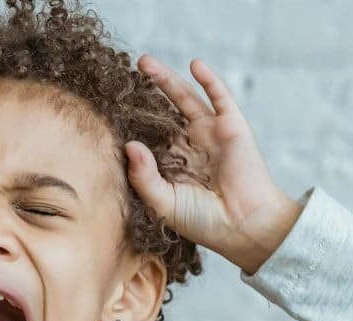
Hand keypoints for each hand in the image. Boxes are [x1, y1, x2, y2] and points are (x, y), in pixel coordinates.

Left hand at [125, 55, 302, 274]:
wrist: (244, 227)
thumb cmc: (204, 222)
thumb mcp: (164, 202)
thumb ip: (143, 177)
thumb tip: (128, 144)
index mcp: (172, 163)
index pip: (147, 135)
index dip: (131, 121)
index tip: (108, 106)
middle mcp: (190, 144)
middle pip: (163, 111)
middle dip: (145, 92)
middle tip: (124, 74)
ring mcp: (210, 133)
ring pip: (185, 98)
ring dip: (167, 79)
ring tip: (145, 63)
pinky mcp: (232, 126)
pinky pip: (220, 97)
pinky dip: (209, 79)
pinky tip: (194, 64)